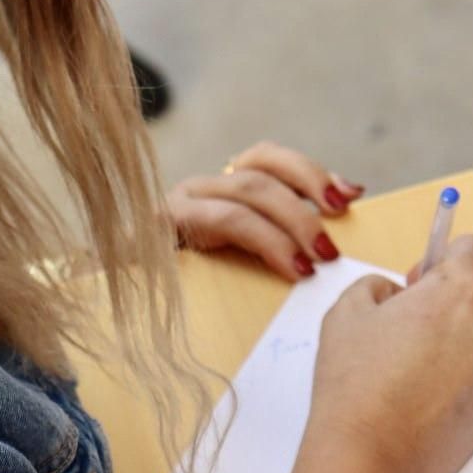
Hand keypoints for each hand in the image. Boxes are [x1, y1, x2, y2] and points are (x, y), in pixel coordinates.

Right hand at [166, 141, 363, 280]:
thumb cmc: (193, 294)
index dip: (311, 172)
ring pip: (245, 194)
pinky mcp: (162, 227)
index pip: (267, 158)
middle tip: (333, 247)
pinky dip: (265, 241)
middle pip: (260, 171)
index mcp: (218, 188)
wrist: (120, 313)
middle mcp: (197, 188)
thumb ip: (277, 237)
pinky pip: (223, 221)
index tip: (351, 196)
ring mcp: (177, 205)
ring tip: (314, 264)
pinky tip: (289, 267)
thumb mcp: (241, 262)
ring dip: (291, 225)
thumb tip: (340, 213)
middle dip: (306, 205)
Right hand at [306, 235, 472, 472]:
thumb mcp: (347, 311)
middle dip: (469, 286)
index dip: (446, 257)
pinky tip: (431, 380)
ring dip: (472, 324)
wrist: (371, 454)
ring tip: (423, 350)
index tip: (423, 276)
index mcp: (462, 290)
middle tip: (425, 307)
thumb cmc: (358, 385)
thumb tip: (396, 292)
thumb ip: (379, 285)